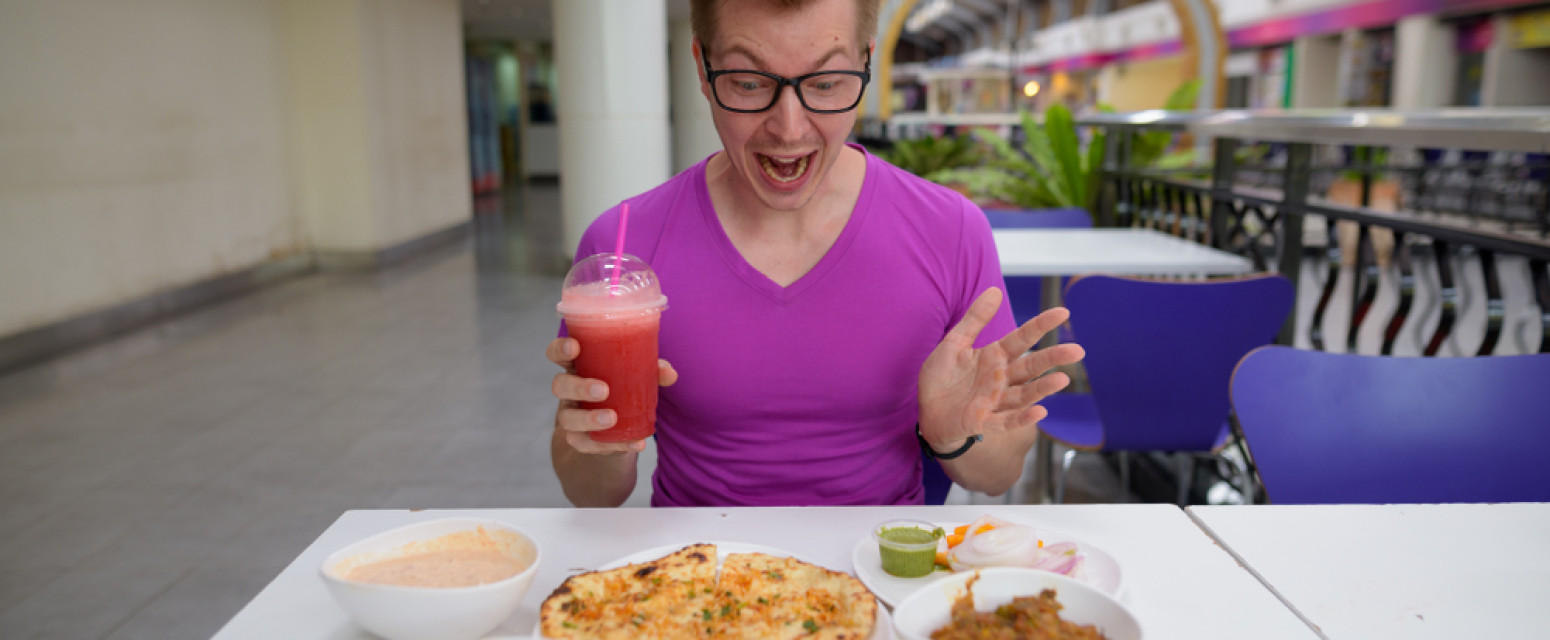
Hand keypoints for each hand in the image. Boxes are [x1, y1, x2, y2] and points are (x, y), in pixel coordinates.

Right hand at [547, 337, 677, 454]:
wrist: (615, 428)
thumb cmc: (623, 388)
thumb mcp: (637, 376)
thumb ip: (653, 371)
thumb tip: (670, 373)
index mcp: (578, 366)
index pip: (557, 353)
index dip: (560, 348)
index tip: (575, 347)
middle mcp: (569, 390)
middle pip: (559, 385)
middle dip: (578, 387)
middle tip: (603, 390)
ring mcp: (571, 415)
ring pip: (567, 418)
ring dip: (589, 419)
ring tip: (612, 418)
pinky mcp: (581, 439)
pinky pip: (588, 444)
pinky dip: (613, 445)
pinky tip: (634, 443)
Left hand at [917, 288, 1085, 450]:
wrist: (925, 410)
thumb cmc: (942, 376)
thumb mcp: (955, 342)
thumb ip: (975, 319)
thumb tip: (995, 290)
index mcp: (995, 356)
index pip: (1022, 338)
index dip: (1041, 325)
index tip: (1063, 312)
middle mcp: (1001, 378)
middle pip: (1031, 366)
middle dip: (1053, 358)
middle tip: (1078, 351)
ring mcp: (995, 400)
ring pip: (1024, 394)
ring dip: (1043, 388)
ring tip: (1062, 379)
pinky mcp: (984, 421)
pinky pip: (1006, 421)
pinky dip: (1022, 418)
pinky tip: (1039, 412)